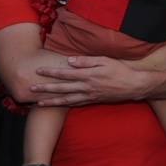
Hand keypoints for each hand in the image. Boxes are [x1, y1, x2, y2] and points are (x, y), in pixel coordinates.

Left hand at [31, 55, 156, 105]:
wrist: (134, 86)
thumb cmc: (120, 70)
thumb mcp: (105, 60)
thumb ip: (86, 60)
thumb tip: (69, 60)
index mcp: (88, 75)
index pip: (65, 73)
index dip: (51, 72)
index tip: (39, 71)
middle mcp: (86, 87)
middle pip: (62, 88)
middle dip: (45, 89)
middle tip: (31, 88)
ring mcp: (89, 96)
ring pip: (67, 99)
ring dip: (52, 101)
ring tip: (39, 103)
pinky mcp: (93, 101)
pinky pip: (76, 104)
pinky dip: (65, 105)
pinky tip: (57, 105)